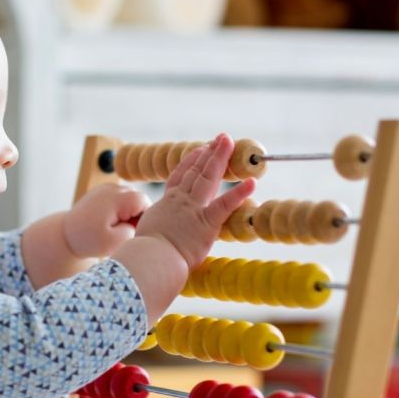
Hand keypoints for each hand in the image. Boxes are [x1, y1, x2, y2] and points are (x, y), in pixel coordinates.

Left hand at [64, 182, 150, 257]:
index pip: (145, 202)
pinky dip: (119, 210)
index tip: (130, 231)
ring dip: (127, 213)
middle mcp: (113, 187)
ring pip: (131, 199)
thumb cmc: (89, 240)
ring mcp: (107, 187)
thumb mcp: (114, 243)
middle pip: (139, 199)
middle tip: (120, 231)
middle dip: (135, 216)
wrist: (66, 233)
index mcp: (117, 198)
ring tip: (114, 227)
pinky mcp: (103, 190)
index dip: (143, 219)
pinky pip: (121, 199)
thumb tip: (142, 221)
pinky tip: (109, 221)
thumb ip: (134, 231)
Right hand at [134, 133, 255, 268]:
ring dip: (219, 158)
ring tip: (229, 142)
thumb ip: (156, 225)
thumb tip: (154, 229)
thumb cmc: (146, 252)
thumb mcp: (147, 231)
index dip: (191, 162)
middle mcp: (181, 201)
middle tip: (220, 138)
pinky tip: (252, 183)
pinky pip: (225, 205)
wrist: (152, 259)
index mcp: (168, 203)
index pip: (180, 177)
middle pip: (197, 171)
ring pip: (208, 178)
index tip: (200, 150)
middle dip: (209, 152)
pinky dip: (239, 194)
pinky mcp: (207, 223)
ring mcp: (194, 209)